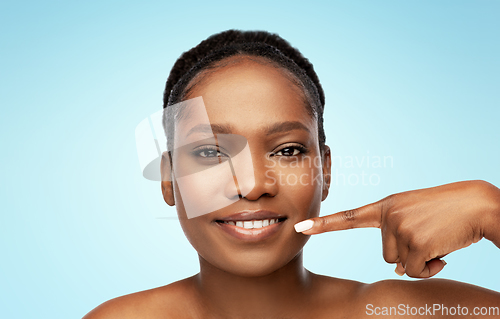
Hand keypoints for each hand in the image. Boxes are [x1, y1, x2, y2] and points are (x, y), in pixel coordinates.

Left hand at [294, 180, 499, 277]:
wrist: (477, 204)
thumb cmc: (447, 211)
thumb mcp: (415, 219)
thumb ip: (398, 238)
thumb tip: (395, 271)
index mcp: (386, 206)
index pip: (349, 217)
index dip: (324, 224)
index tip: (300, 227)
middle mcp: (388, 215)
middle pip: (385, 255)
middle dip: (408, 254)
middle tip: (429, 236)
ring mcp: (400, 228)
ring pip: (399, 265)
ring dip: (420, 261)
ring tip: (437, 241)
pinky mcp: (415, 242)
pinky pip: (414, 271)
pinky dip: (430, 269)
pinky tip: (442, 251)